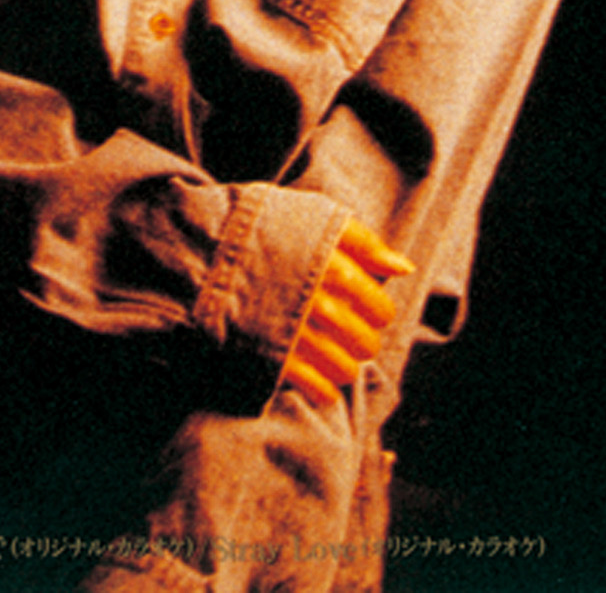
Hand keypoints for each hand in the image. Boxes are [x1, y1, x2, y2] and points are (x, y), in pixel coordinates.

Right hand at [280, 216, 413, 408]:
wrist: (201, 248)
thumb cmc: (262, 227)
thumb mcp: (313, 215)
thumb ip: (362, 241)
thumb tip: (404, 267)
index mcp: (331, 266)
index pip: (380, 308)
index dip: (377, 312)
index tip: (366, 308)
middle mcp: (319, 303)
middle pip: (366, 342)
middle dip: (361, 340)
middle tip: (347, 332)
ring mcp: (296, 333)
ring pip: (345, 369)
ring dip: (343, 365)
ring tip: (331, 353)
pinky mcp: (274, 358)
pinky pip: (317, 389)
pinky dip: (323, 388)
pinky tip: (318, 379)